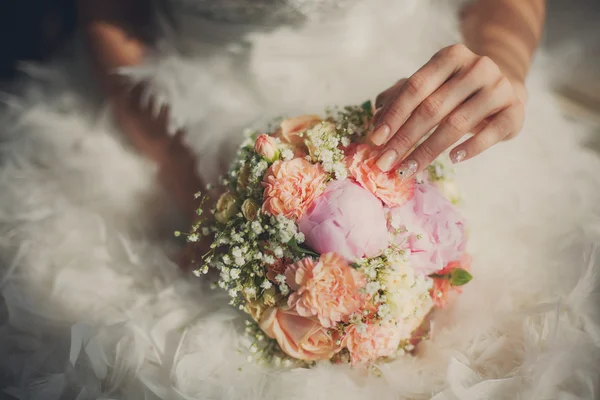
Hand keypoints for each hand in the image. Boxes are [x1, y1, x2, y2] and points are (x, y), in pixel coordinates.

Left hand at [370, 44, 525, 177]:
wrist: (503, 89)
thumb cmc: (455, 91)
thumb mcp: (428, 87)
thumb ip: (399, 98)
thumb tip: (374, 119)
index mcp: (450, 57)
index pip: (415, 87)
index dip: (394, 115)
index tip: (376, 140)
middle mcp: (477, 67)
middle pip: (433, 108)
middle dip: (405, 139)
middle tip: (385, 163)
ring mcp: (499, 87)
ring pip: (457, 124)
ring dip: (428, 151)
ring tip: (408, 169)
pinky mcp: (514, 110)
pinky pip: (491, 133)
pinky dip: (470, 148)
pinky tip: (452, 160)